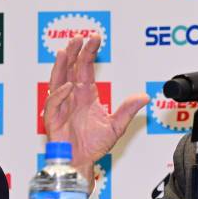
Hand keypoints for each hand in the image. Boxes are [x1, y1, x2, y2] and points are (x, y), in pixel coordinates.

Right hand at [43, 34, 148, 191]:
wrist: (81, 161)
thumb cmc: (94, 144)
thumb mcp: (117, 126)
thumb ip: (128, 110)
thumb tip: (144, 96)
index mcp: (86, 95)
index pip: (86, 69)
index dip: (89, 53)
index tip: (94, 38)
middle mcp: (73, 97)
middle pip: (71, 69)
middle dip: (74, 53)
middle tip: (79, 37)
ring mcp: (61, 106)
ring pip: (58, 81)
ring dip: (61, 66)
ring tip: (65, 51)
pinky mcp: (53, 119)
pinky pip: (54, 103)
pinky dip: (60, 94)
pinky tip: (68, 86)